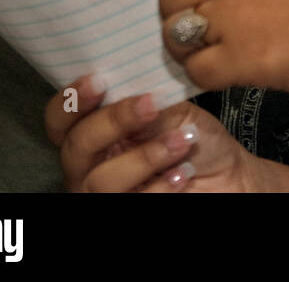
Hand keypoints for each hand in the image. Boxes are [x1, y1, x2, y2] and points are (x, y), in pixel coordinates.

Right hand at [44, 75, 261, 191]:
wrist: (227, 174)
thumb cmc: (194, 139)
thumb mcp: (172, 109)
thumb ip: (143, 100)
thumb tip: (127, 84)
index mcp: (94, 133)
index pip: (61, 120)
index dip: (70, 102)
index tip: (98, 80)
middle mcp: (91, 166)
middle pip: (75, 148)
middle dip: (112, 122)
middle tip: (149, 106)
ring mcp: (107, 194)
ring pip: (101, 181)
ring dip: (144, 157)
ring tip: (183, 140)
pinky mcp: (129, 208)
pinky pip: (132, 201)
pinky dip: (159, 187)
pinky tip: (183, 173)